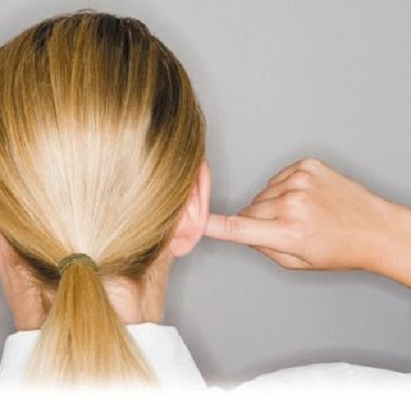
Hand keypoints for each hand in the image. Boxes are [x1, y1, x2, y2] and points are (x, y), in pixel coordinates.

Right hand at [205, 158, 410, 283]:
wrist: (376, 228)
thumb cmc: (340, 249)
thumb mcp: (297, 262)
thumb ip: (262, 248)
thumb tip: (240, 232)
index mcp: (289, 232)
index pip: (238, 227)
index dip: (212, 224)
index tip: (193, 221)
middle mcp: (292, 203)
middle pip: (249, 210)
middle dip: (258, 221)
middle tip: (284, 230)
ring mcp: (300, 180)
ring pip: (262, 194)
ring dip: (272, 204)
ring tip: (300, 214)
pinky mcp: (306, 165)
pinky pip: (277, 178)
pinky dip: (285, 189)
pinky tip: (304, 198)